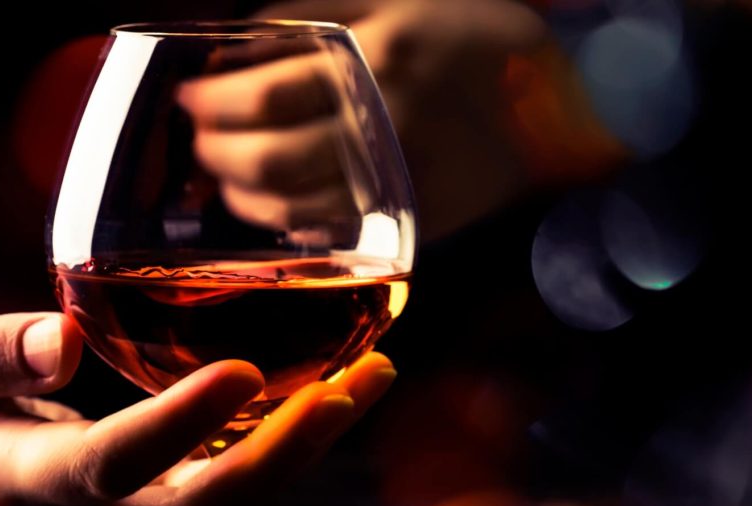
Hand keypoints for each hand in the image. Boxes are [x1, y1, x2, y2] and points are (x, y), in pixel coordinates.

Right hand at [0, 311, 395, 505]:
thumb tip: (62, 338)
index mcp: (22, 476)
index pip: (110, 465)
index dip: (178, 427)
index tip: (245, 373)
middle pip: (202, 505)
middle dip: (286, 451)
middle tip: (361, 381)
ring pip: (228, 499)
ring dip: (305, 444)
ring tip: (373, 376)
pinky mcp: (145, 493)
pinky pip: (224, 479)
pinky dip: (283, 439)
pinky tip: (330, 392)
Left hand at [178, 0, 545, 239]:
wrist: (562, 101)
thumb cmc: (476, 37)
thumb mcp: (398, 0)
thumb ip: (313, 15)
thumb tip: (239, 45)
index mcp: (371, 68)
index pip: (262, 98)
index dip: (211, 102)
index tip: (189, 98)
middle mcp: (378, 132)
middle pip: (268, 160)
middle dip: (217, 154)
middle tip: (200, 141)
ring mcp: (396, 184)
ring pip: (293, 209)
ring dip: (243, 197)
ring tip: (227, 178)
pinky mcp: (412, 221)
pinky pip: (334, 236)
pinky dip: (290, 228)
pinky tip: (274, 210)